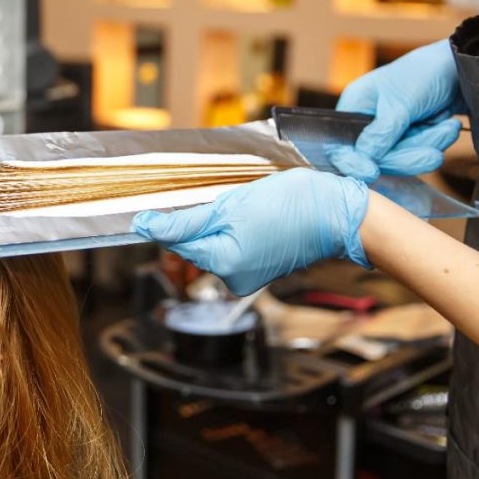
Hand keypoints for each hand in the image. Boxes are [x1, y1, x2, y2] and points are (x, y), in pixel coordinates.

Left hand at [131, 168, 369, 294]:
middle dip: (191, 223)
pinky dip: (229, 233)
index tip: (141, 213)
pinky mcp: (257, 272)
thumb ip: (186, 220)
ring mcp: (246, 278)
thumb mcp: (232, 204)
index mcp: (224, 262)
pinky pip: (229, 250)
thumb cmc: (293, 203)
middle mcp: (233, 278)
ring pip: (210, 247)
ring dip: (212, 226)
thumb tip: (146, 226)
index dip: (158, 224)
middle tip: (207, 200)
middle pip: (192, 246)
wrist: (338, 213)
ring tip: (237, 206)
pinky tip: (246, 218)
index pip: (176, 242)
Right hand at [333, 40, 463, 181]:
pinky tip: (446, 125)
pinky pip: (417, 154)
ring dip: (428, 144)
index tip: (371, 172)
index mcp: (354, 108)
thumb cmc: (424, 73)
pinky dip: (436, 142)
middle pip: (375, 158)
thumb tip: (363, 160)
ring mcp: (390, 132)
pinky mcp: (410, 138)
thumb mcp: (400, 103)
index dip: (353, 161)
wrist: (462, 69)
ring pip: (400, 158)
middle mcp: (368, 122)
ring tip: (447, 127)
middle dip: (407, 154)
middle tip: (432, 154)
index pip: (342, 145)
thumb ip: (381, 133)